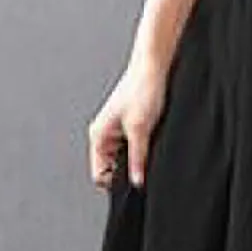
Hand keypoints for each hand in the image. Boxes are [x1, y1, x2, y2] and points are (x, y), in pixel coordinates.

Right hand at [87, 49, 168, 190]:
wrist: (153, 68)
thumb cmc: (142, 90)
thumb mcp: (140, 129)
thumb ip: (137, 158)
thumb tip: (137, 182)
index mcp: (98, 136)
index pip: (99, 174)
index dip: (116, 181)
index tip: (134, 181)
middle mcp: (104, 135)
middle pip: (111, 169)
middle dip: (127, 170)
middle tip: (144, 162)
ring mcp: (116, 132)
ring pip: (123, 159)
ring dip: (136, 159)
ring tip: (148, 145)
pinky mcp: (129, 127)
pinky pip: (132, 148)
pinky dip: (141, 150)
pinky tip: (151, 140)